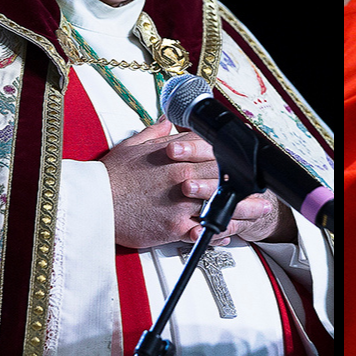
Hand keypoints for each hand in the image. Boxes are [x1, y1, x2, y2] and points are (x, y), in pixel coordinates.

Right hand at [100, 119, 293, 247]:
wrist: (92, 202)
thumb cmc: (110, 176)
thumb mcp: (132, 146)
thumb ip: (155, 133)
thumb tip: (167, 120)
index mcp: (174, 154)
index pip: (212, 152)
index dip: (231, 157)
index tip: (244, 162)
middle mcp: (182, 175)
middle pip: (223, 177)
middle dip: (245, 184)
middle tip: (263, 189)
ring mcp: (181, 201)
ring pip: (220, 204)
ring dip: (243, 209)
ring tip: (259, 211)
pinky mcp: (175, 225)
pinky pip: (204, 230)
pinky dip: (217, 233)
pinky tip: (228, 235)